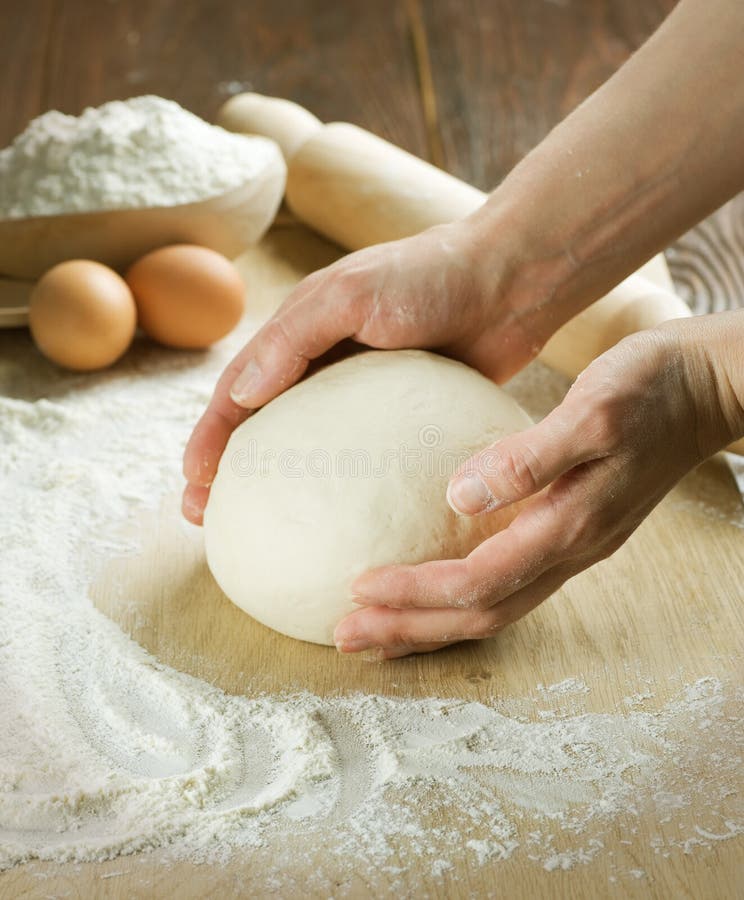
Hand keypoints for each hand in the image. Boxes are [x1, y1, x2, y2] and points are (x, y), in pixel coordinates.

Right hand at [183, 220, 546, 523]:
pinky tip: (347, 525)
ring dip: (282, 489)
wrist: (511, 282)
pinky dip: (346, 491)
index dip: (210, 436)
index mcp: (299, 333)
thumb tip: (240, 395)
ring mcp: (363, 397)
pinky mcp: (404, 419)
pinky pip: (367, 461)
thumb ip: (294, 338)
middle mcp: (323, 366)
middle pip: (261, 427)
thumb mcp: (353, 294)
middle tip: (211, 520)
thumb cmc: (432, 276)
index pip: (238, 391)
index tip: (195, 484)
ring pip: (309, 451)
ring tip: (268, 534)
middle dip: (230, 472)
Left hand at [334, 314, 743, 657]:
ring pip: (495, 607)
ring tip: (375, 627)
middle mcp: (570, 550)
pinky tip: (430, 581)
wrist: (709, 385)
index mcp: (568, 527)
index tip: (357, 589)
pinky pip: (507, 581)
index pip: (477, 583)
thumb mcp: (593, 410)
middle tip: (345, 634)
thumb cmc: (652, 388)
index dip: (415, 594)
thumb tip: (457, 496)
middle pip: (480, 615)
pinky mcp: (572, 527)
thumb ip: (529, 458)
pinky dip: (459, 595)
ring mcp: (574, 545)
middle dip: (411, 630)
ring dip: (430, 622)